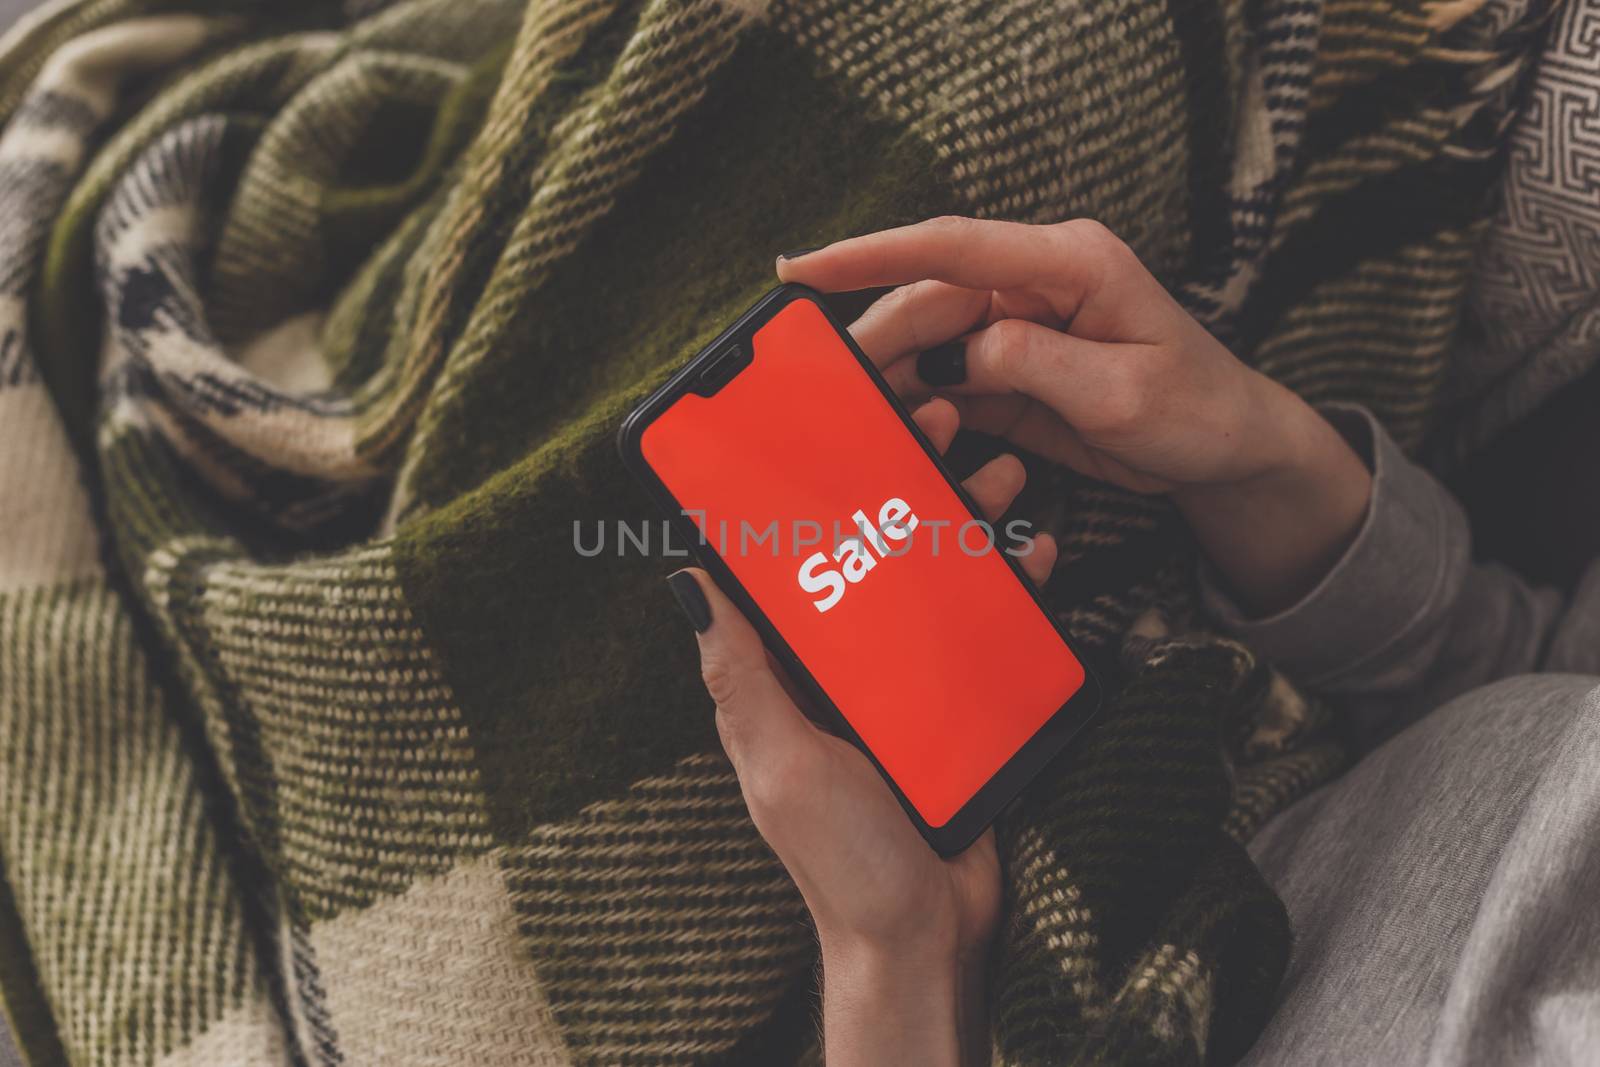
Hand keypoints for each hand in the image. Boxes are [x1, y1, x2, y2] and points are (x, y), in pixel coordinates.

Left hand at [667, 399, 1050, 1066]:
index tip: (837, 420)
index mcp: (788, 669)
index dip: (810, 484)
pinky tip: (1034, 549)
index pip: (790, 557)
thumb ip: (742, 676)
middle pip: (870, 544)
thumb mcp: (784, 763)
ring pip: (933, 571)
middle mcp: (844, 662)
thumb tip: (686, 582)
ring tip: (996, 469)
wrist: (929, 934)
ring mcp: (905, 676)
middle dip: (900, 474)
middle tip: (934, 419)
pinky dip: (1010, 583)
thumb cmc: (844, 859)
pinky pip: (985, 625)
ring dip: (961, 513)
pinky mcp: (958, 696)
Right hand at [777, 218, 1372, 614]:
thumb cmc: (1196, 411)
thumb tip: (960, 352)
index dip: (872, 254)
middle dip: (875, 340)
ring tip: (857, 417)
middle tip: (826, 386)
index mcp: (1070, 264)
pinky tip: (897, 429)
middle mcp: (1037, 285)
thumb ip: (1036, 364)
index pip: (954, 246)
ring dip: (895, 379)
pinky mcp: (1016, 369)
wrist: (1229, 452)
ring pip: (932, 343)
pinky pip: (952, 379)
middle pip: (930, 301)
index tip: (804, 269)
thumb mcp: (1121, 394)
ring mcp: (1023, 326)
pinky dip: (922, 404)